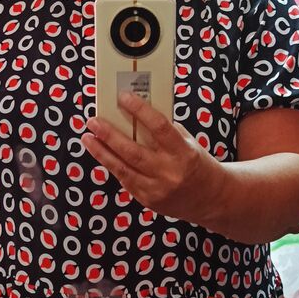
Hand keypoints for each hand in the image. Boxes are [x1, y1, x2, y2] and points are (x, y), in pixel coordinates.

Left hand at [82, 90, 221, 222]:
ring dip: (101, 152)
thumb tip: (134, 113)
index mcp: (183, 153)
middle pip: (133, 151)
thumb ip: (164, 132)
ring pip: (123, 169)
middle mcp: (170, 173)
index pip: (159, 127)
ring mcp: (158, 189)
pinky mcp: (149, 200)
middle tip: (93, 121)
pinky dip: (112, 165)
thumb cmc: (196, 163)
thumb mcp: (188, 143)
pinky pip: (125, 180)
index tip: (123, 97)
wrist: (211, 199)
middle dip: (109, 135)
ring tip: (87, 138)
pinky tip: (102, 153)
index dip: (140, 110)